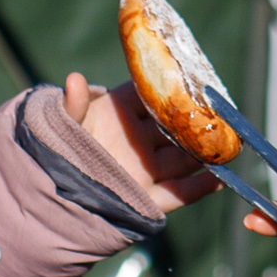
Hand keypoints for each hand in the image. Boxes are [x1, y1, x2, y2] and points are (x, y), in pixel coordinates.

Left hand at [60, 70, 219, 214]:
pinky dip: (199, 189)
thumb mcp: (62, 126)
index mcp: (119, 116)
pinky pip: (177, 193)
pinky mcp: (146, 198)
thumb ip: (72, 105)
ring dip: (205, 154)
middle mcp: (137, 141)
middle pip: (175, 129)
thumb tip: (74, 78)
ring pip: (182, 159)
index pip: (150, 97)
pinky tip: (219, 182)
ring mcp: (144, 169)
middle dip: (198, 123)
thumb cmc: (56, 152)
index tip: (193, 82)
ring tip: (229, 146)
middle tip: (222, 115)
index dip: (171, 89)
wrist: (48, 197)